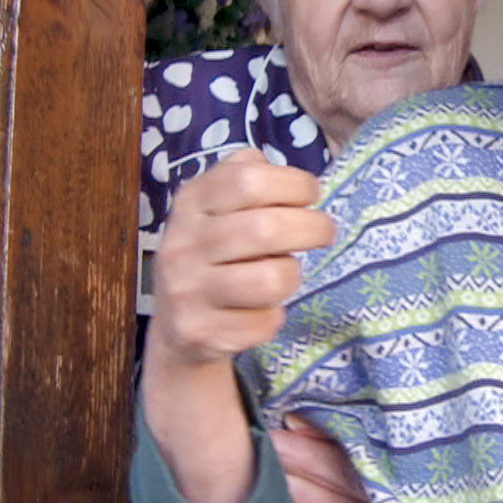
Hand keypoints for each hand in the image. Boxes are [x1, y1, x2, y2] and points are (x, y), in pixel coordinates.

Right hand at [148, 149, 335, 367]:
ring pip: (272, 280)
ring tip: (285, 272)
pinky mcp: (200, 332)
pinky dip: (275, 316)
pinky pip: (265, 322)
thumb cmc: (215, 253)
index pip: (248, 179)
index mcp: (190, 203)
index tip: (310, 194)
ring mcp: (187, 291)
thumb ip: (244, 175)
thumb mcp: (216, 206)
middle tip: (324, 232)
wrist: (178, 326)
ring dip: (292, 275)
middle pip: (267, 229)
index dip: (293, 183)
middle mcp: (182, 244)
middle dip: (313, 228)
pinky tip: (262, 309)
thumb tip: (283, 169)